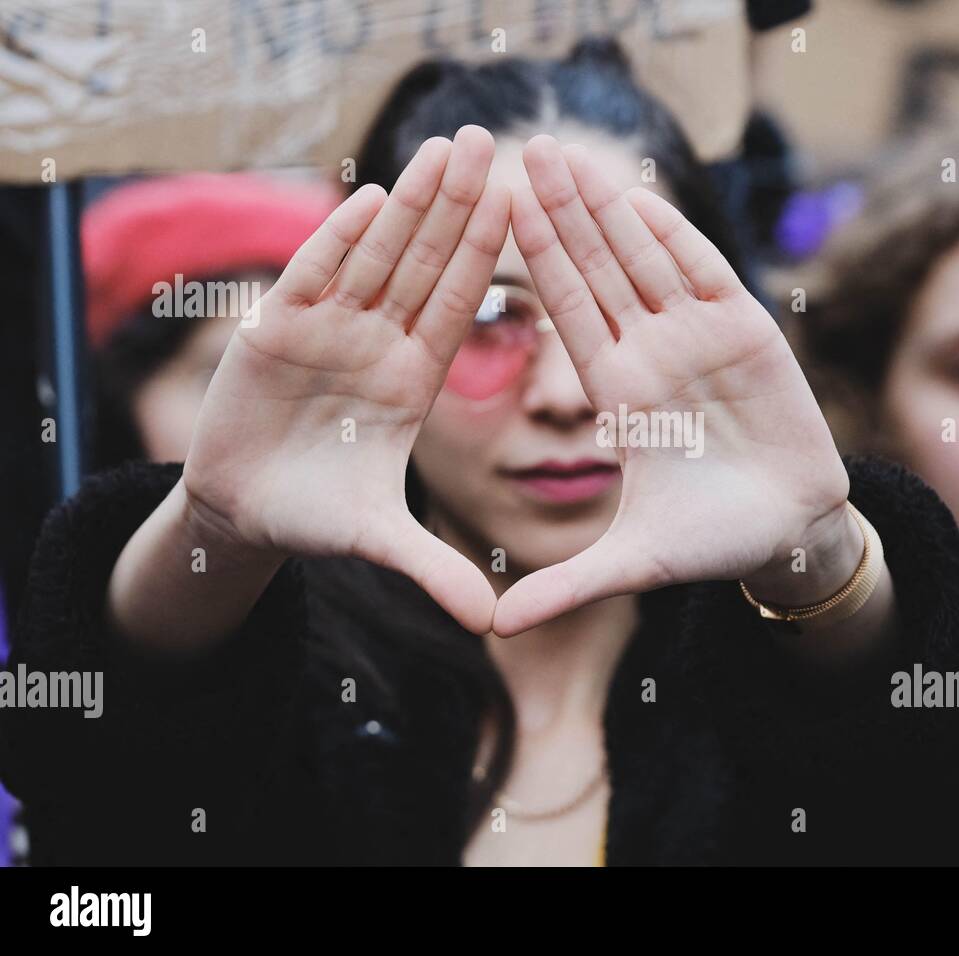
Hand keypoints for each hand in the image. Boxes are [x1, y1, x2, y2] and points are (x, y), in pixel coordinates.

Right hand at [180, 127, 507, 633]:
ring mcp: (328, 333)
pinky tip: (369, 199)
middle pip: (425, 267)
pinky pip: (312, 278)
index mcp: (415, 381)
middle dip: (456, 207)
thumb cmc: (317, 517)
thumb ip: (434, 571)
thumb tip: (495, 626)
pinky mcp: (274, 333)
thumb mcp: (380, 542)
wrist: (242, 511)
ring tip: (442, 150)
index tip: (527, 207)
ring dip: (408, 206)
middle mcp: (379, 346)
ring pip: (375, 259)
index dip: (489, 259)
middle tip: (491, 143)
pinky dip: (338, 242)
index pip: (461, 308)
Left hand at [492, 135, 858, 636]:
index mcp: (617, 391)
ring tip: (568, 156)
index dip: (536, 261)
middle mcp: (651, 352)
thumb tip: (495, 629)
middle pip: (597, 269)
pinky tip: (640, 196)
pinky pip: (705, 275)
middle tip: (521, 151)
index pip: (568, 312)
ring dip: (609, 209)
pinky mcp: (746, 333)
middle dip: (561, 213)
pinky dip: (675, 237)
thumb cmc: (711, 540)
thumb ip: (567, 585)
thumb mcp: (633, 563)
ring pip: (646, 259)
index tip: (496, 212)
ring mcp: (697, 337)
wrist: (788, 531)